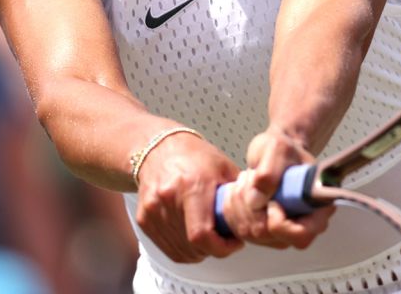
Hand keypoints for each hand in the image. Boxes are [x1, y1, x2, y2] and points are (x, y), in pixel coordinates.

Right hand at [134, 131, 244, 262]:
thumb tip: (256, 215)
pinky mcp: (144, 219)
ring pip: (181, 251)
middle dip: (214, 249)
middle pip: (193, 246)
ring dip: (200, 252)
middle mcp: (168, 198)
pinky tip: (194, 237)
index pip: (202, 234)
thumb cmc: (193, 156)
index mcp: (191, 185)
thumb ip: (239, 193)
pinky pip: (168, 248)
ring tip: (210, 237)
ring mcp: (153, 210)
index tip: (234, 243)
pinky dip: (184, 249)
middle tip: (225, 240)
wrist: (157, 149)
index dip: (221, 247)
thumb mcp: (224, 167)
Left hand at [222, 126, 332, 248]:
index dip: (280, 222)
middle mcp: (302, 224)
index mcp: (317, 207)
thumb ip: (269, 173)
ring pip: (251, 234)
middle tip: (251, 179)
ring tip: (245, 181)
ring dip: (240, 205)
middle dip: (251, 206)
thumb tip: (256, 201)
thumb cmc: (285, 150)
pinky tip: (238, 192)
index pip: (301, 235)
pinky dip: (232, 210)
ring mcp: (283, 231)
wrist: (278, 152)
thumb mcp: (278, 149)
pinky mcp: (264, 231)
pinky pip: (241, 231)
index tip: (271, 200)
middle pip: (269, 235)